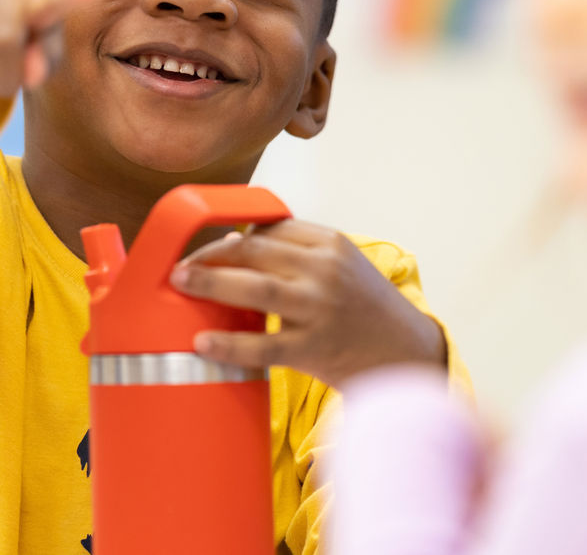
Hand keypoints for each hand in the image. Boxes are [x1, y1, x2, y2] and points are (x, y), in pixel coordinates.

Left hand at [171, 221, 447, 387]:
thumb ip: (294, 253)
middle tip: (178, 265)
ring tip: (179, 283)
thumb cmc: (366, 310)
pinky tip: (202, 343)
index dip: (231, 235)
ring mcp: (321, 309)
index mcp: (331, 243)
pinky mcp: (316, 349)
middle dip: (211, 255)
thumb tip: (232, 241)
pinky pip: (263, 346)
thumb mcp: (341, 267)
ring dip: (211, 283)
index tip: (203, 245)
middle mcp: (326, 270)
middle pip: (256, 252)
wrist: (408, 357)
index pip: (270, 229)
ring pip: (255, 289)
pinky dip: (229, 343)